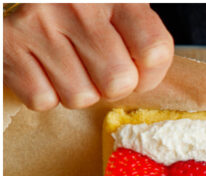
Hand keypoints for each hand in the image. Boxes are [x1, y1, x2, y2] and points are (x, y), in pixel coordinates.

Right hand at [3, 3, 172, 111]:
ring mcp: (39, 23)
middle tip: (99, 71)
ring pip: (80, 96)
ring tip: (69, 67)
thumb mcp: (121, 13)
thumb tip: (146, 81)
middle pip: (117, 81)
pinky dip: (46, 93)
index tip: (138, 70)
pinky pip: (42, 99)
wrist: (27, 3)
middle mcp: (77, 5)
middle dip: (112, 87)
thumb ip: (143, 41)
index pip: (154, 51)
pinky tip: (43, 68)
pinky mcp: (9, 43)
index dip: (150, 74)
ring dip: (78, 91)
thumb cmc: (85, 15)